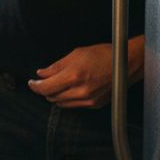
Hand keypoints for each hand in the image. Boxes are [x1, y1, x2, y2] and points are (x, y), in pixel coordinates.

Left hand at [27, 38, 143, 108]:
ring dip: (55, 95)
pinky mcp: (95, 105)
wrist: (127, 63)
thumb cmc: (103, 54)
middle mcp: (80, 91)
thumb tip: (41, 73)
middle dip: (44, 90)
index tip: (31, 82)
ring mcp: (88, 100)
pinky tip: (70, 88)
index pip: (46, 88)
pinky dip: (67, 98)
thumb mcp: (76, 54)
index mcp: (74, 76)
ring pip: (61, 103)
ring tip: (56, 84)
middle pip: (51, 97)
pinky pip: (74, 105)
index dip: (35, 86)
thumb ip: (56, 66)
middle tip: (42, 81)